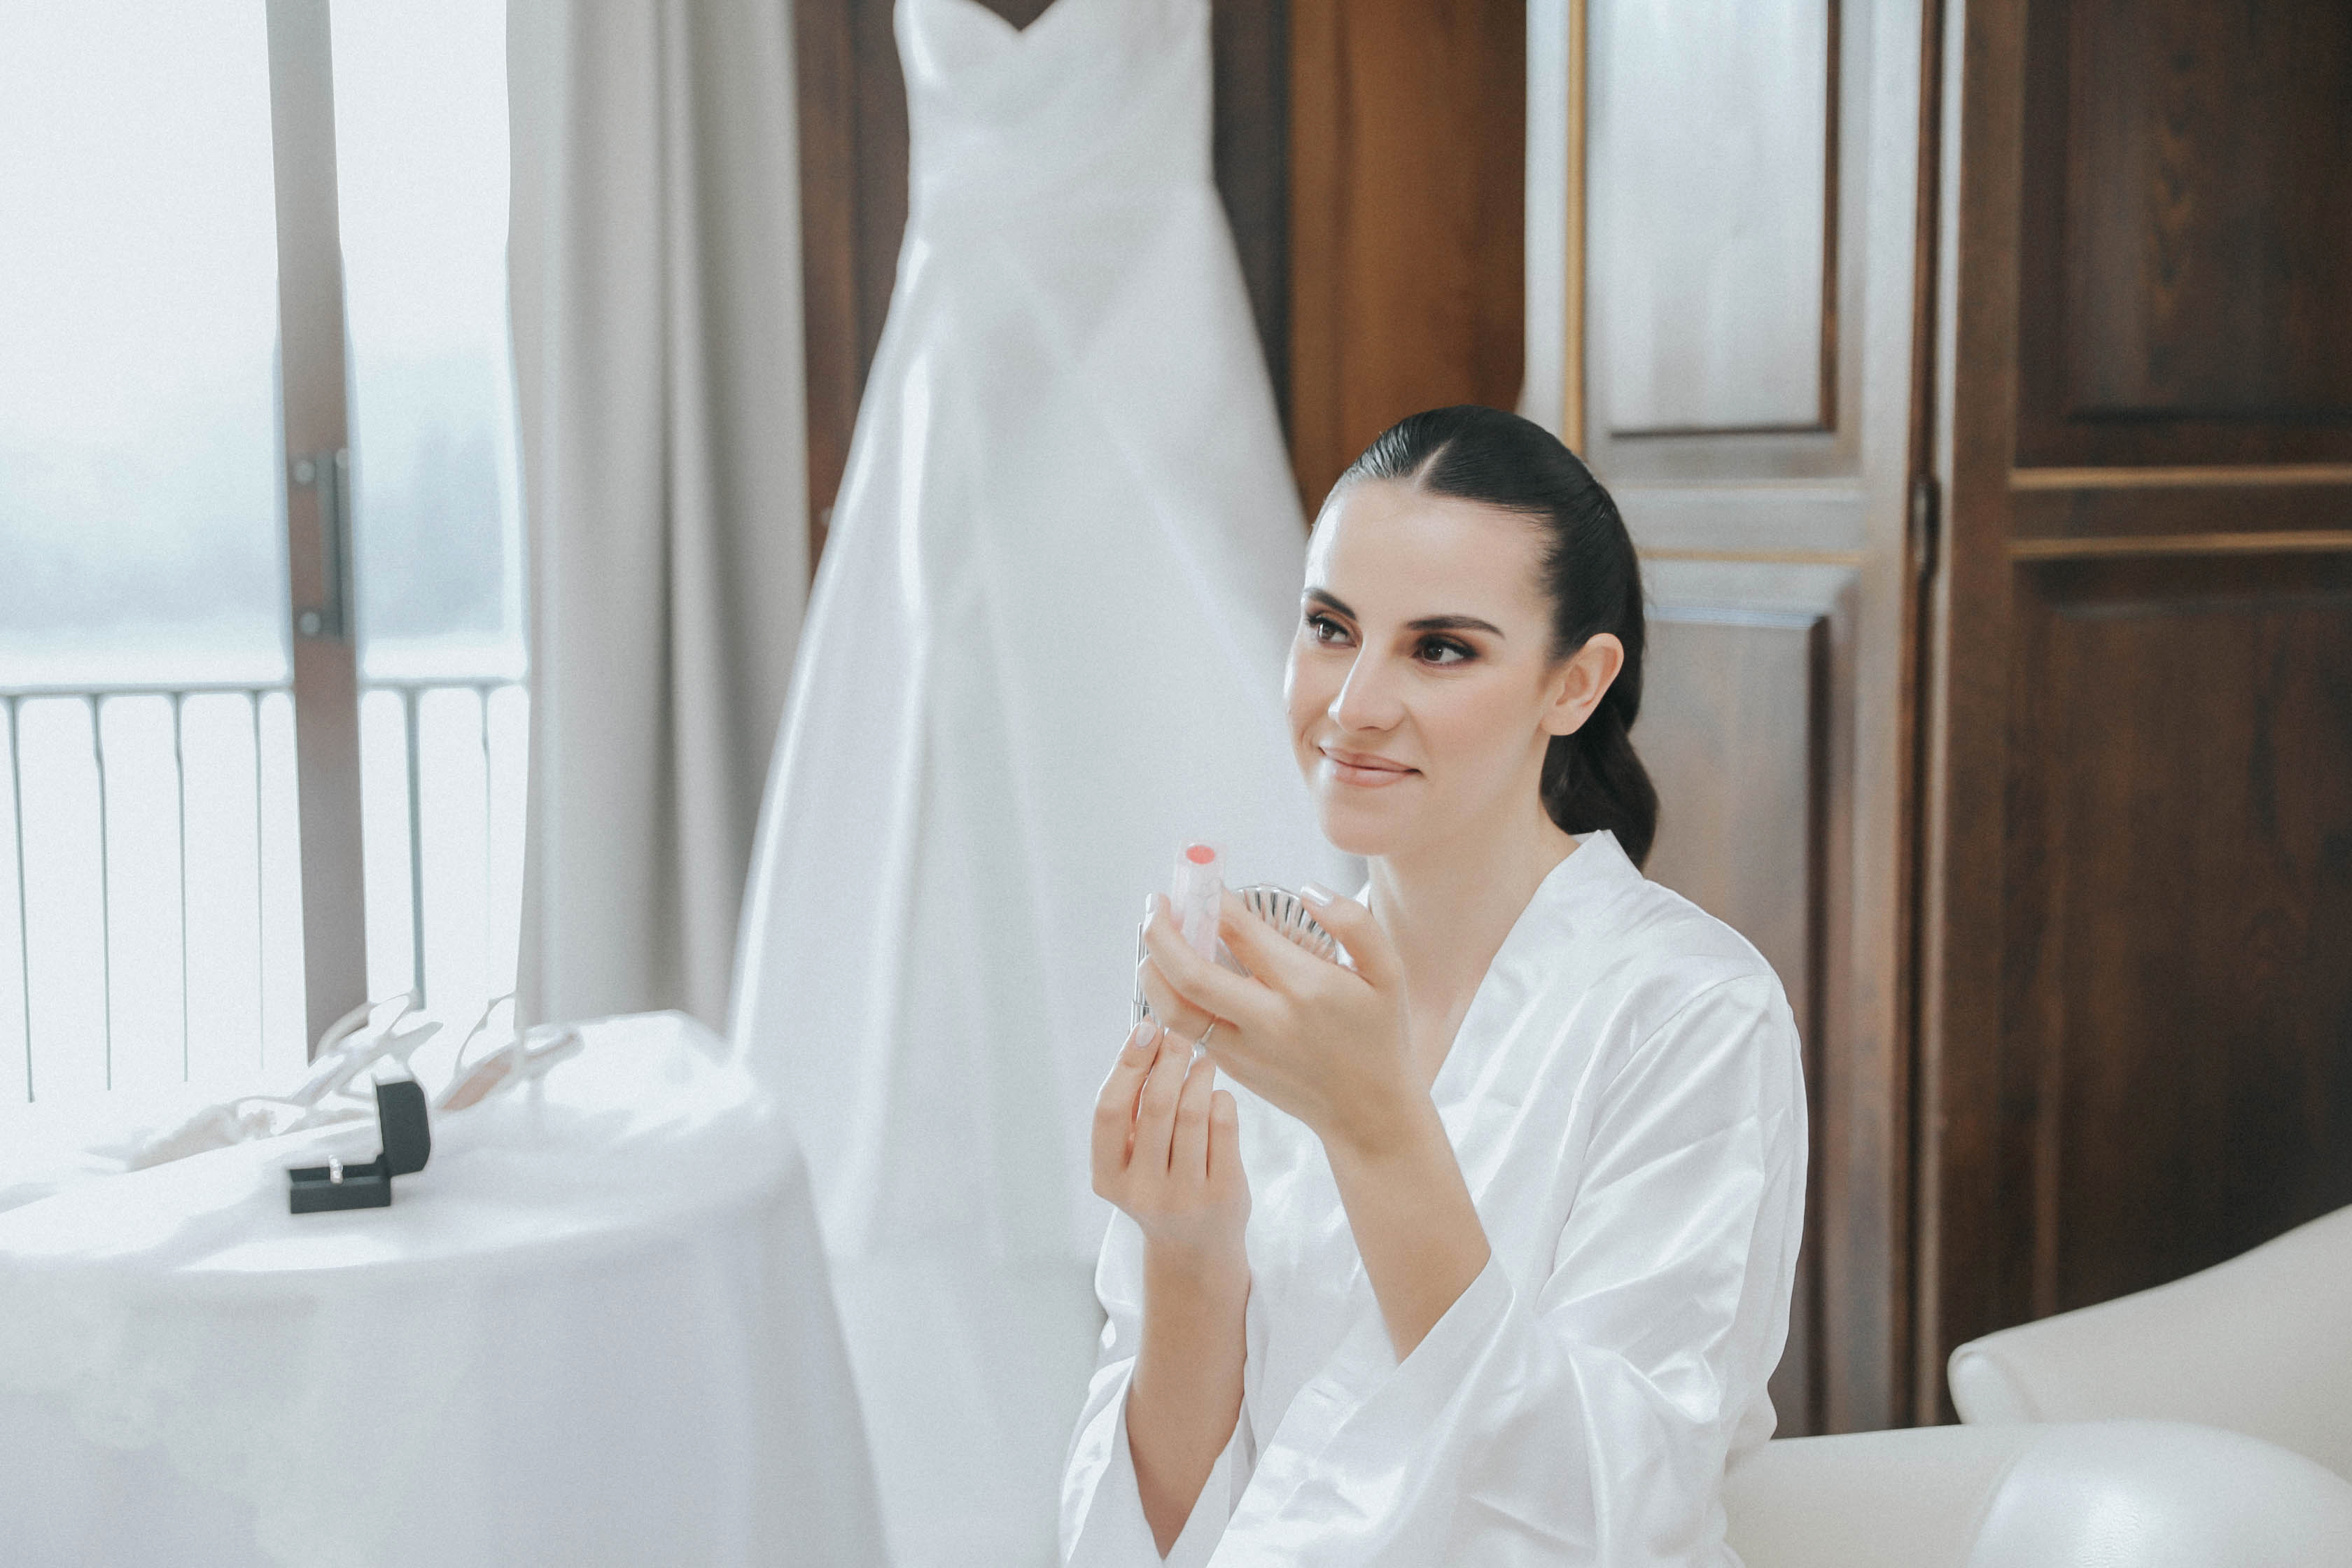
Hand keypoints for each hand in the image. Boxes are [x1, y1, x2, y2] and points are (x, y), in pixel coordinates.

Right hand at [1091, 1020, 1249, 1267]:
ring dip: (1199, 1075)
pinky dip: (1221, 1099)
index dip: (1128, 1063)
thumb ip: (1131, 1105)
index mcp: (1108, 1177)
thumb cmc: (1159, 1184)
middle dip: (1170, 1059)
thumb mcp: (1131, 1156)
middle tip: (1179, 1037)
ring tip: (1201, 1062)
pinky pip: (1224, 1126)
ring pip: (1194, 1112)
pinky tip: (1217, 1096)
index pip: (1109, 1111)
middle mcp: (1143, 1191)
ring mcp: (1185, 1196)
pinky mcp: (1224, 1194)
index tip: (1145, 1028)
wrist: (1195, 1249)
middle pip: (1156, 1105)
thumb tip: (1144, 1033)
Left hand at [1137, 887, 1418, 1160]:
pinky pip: (1187, 1030)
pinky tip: (1172, 974)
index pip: (1240, 932)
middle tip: (1157, 902)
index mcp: (1306, 988)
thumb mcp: (1389, 973)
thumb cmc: (1381, 1036)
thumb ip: (1355, 923)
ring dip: (1152, 969)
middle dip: (1162, 931)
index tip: (1203, 879)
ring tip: (1153, 939)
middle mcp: (1268, 1020)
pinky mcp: (1232, 1068)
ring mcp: (1244, 1050)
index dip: (1213, 899)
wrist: (1370, 1114)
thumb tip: (1308, 890)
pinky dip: (1169, 999)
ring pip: (1175, 1010)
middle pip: (1191, 973)